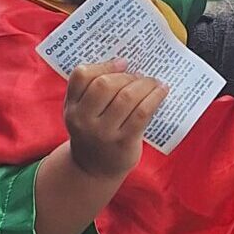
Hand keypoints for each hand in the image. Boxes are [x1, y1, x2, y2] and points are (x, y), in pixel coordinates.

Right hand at [65, 60, 167, 179]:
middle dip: (126, 76)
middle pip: (104, 84)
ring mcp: (103, 132)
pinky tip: (161, 92)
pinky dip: (155, 97)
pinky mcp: (123, 142)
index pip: (81, 75)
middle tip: (140, 76)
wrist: (93, 170)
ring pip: (126, 97)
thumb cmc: (93, 133)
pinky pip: (142, 112)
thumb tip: (124, 64)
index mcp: (71, 107)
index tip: (122, 64)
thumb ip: (91, 91)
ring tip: (153, 82)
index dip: (104, 65)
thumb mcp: (81, 113)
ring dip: (144, 84)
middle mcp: (84, 120)